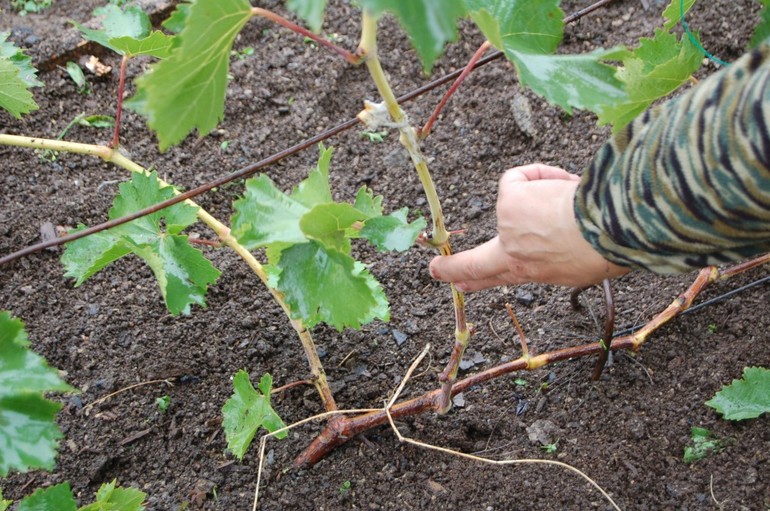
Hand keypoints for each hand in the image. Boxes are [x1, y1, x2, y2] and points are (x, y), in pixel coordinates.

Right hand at [429, 164, 629, 288]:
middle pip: (474, 265)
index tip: (459, 283)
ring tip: (574, 203)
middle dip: (454, 269)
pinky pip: (517, 177)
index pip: (500, 278)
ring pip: (515, 200)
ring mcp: (508, 229)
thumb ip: (563, 251)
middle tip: (436, 271)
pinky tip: (560, 183)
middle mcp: (516, 257)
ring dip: (545, 192)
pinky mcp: (508, 202)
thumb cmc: (610, 248)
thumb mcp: (586, 262)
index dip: (477, 280)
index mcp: (535, 272)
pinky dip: (539, 174)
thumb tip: (563, 232)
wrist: (609, 233)